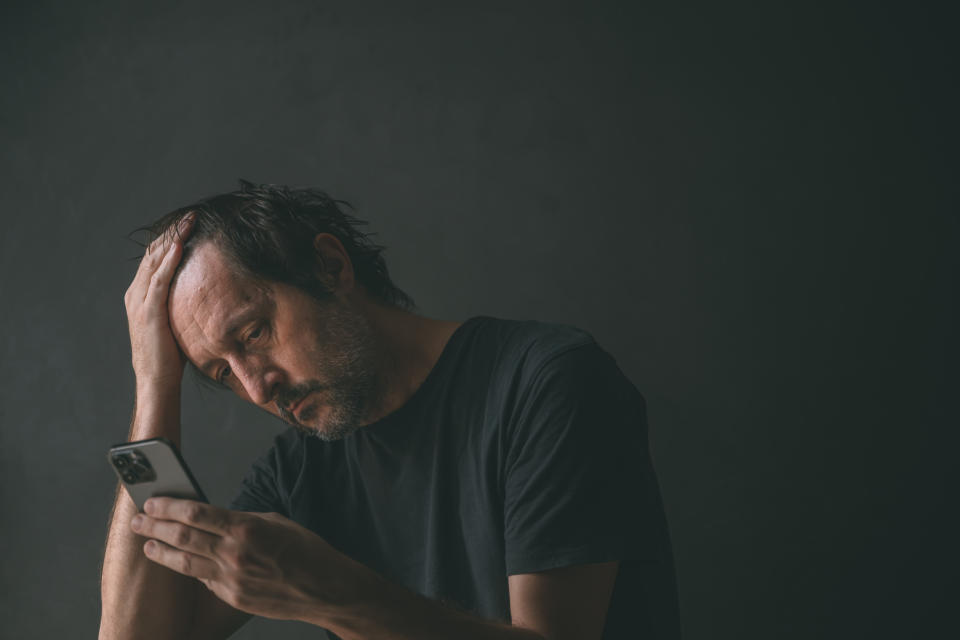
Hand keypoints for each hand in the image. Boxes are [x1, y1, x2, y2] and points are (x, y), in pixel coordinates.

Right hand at [124, 215, 194, 386]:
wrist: (156, 380)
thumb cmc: (170, 357)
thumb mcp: (175, 323)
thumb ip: (180, 306)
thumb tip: (202, 295)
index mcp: (140, 295)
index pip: (154, 258)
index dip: (170, 239)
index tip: (188, 225)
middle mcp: (135, 293)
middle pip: (153, 252)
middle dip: (173, 232)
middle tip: (192, 215)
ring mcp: (139, 300)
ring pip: (155, 259)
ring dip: (173, 237)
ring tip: (190, 221)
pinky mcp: (149, 310)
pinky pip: (160, 278)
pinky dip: (170, 258)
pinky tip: (181, 244)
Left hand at [130, 498, 363, 622]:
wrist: (324, 588)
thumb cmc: (305, 550)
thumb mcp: (275, 522)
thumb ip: (241, 521)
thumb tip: (216, 519)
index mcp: (245, 528)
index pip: (196, 513)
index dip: (169, 507)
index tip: (152, 501)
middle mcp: (234, 554)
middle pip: (183, 537)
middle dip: (155, 527)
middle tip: (138, 520)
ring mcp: (231, 580)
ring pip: (185, 564)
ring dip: (162, 553)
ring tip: (147, 546)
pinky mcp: (233, 598)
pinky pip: (205, 581)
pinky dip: (191, 570)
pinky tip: (182, 563)